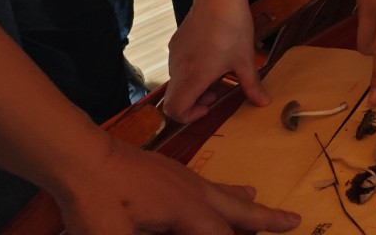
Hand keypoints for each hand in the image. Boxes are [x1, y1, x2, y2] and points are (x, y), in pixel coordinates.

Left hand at [55, 137, 298, 234]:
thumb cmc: (94, 200)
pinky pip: (208, 185)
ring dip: (246, 203)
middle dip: (265, 219)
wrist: (80, 155)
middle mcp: (192, 191)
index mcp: (184, 209)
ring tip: (262, 202)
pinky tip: (222, 190)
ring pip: (224, 193)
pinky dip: (225, 190)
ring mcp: (182, 178)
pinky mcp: (169, 172)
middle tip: (295, 220)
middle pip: (236, 209)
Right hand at [163, 0, 265, 123]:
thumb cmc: (232, 27)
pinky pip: (178, 64)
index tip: (209, 106)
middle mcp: (177, 68)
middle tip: (217, 91)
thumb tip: (263, 103)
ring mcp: (174, 54)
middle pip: (175, 98)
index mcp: (192, 76)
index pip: (174, 110)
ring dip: (194, 85)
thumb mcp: (245, 59)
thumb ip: (251, 85)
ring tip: (218, 72)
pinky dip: (191, 70)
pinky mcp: (176, 42)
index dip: (188, 116)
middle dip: (194, 101)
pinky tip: (212, 55)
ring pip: (177, 81)